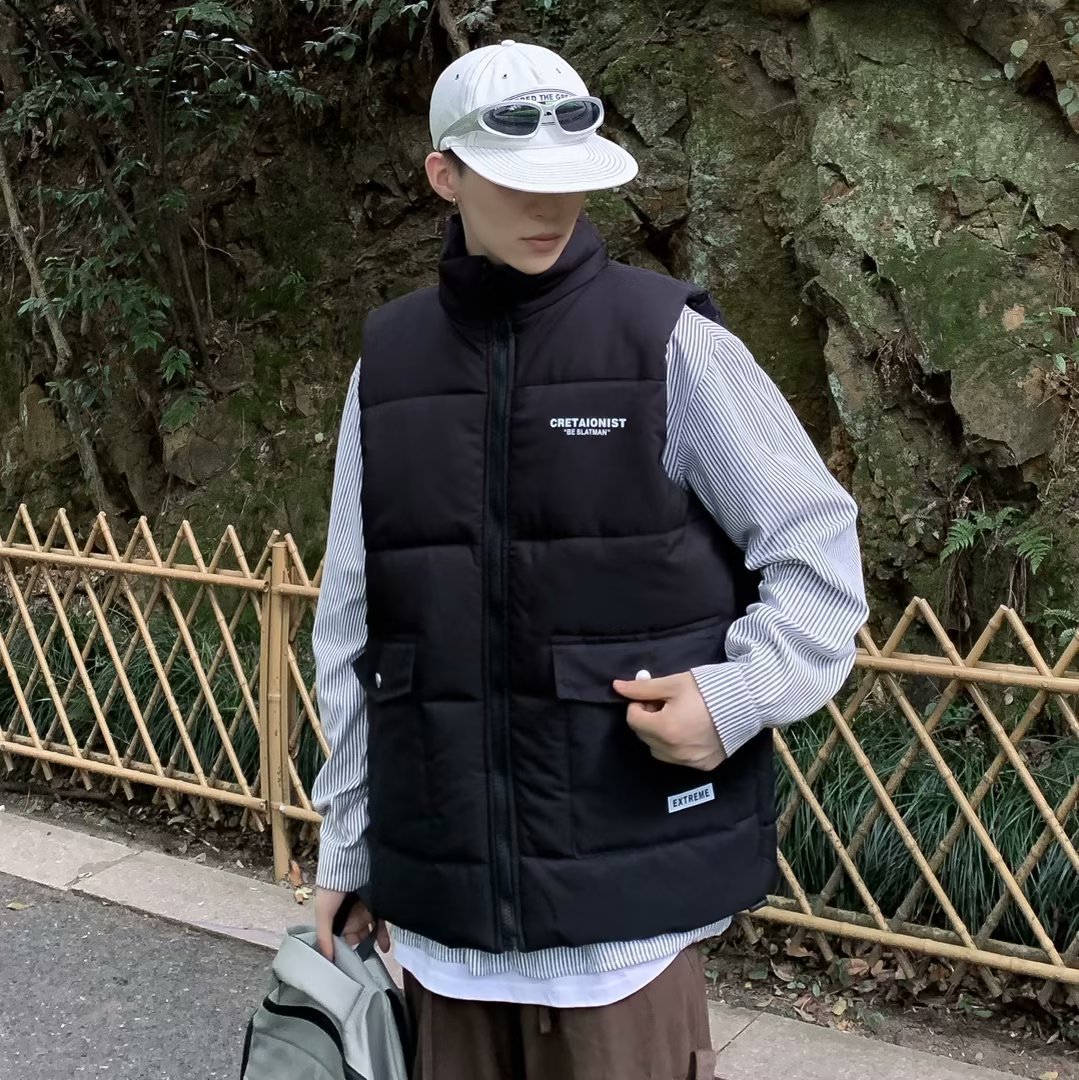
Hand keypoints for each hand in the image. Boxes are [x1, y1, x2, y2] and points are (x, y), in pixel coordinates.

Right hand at [315, 887, 389, 960]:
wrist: (350, 864)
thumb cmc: (332, 889)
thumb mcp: (323, 913)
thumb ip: (324, 938)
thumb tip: (327, 961)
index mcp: (336, 918)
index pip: (340, 939)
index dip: (343, 951)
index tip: (348, 966)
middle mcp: (350, 915)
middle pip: (356, 936)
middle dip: (360, 947)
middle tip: (365, 962)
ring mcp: (365, 910)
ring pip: (370, 931)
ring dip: (373, 943)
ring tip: (377, 957)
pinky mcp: (379, 904)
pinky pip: (382, 923)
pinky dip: (383, 935)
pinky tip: (385, 947)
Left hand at [612, 672, 726, 770]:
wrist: (746, 702)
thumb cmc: (706, 689)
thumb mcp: (673, 684)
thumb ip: (643, 688)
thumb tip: (616, 687)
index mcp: (664, 729)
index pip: (633, 719)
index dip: (639, 704)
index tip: (653, 696)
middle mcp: (674, 752)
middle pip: (644, 736)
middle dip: (648, 719)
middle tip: (665, 704)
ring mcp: (689, 762)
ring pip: (659, 750)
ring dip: (659, 735)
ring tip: (677, 717)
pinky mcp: (703, 766)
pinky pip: (679, 759)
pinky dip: (677, 747)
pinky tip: (690, 730)